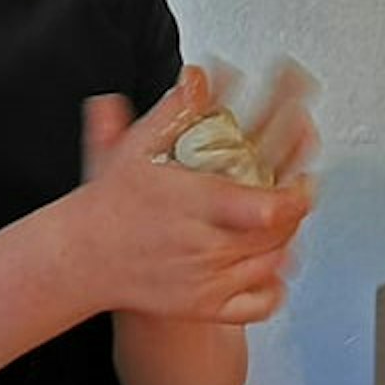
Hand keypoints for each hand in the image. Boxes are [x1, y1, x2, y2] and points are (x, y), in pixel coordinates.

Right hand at [74, 67, 309, 323]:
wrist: (82, 258)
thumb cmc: (110, 203)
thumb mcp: (135, 148)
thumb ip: (171, 113)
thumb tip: (196, 78)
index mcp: (193, 205)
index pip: (267, 208)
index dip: (296, 196)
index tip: (303, 180)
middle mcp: (202, 247)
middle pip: (277, 235)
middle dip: (296, 212)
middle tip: (298, 191)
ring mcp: (205, 281)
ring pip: (271, 265)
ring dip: (286, 242)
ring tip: (284, 219)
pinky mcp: (205, 307)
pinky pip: (259, 304)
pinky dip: (275, 287)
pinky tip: (272, 265)